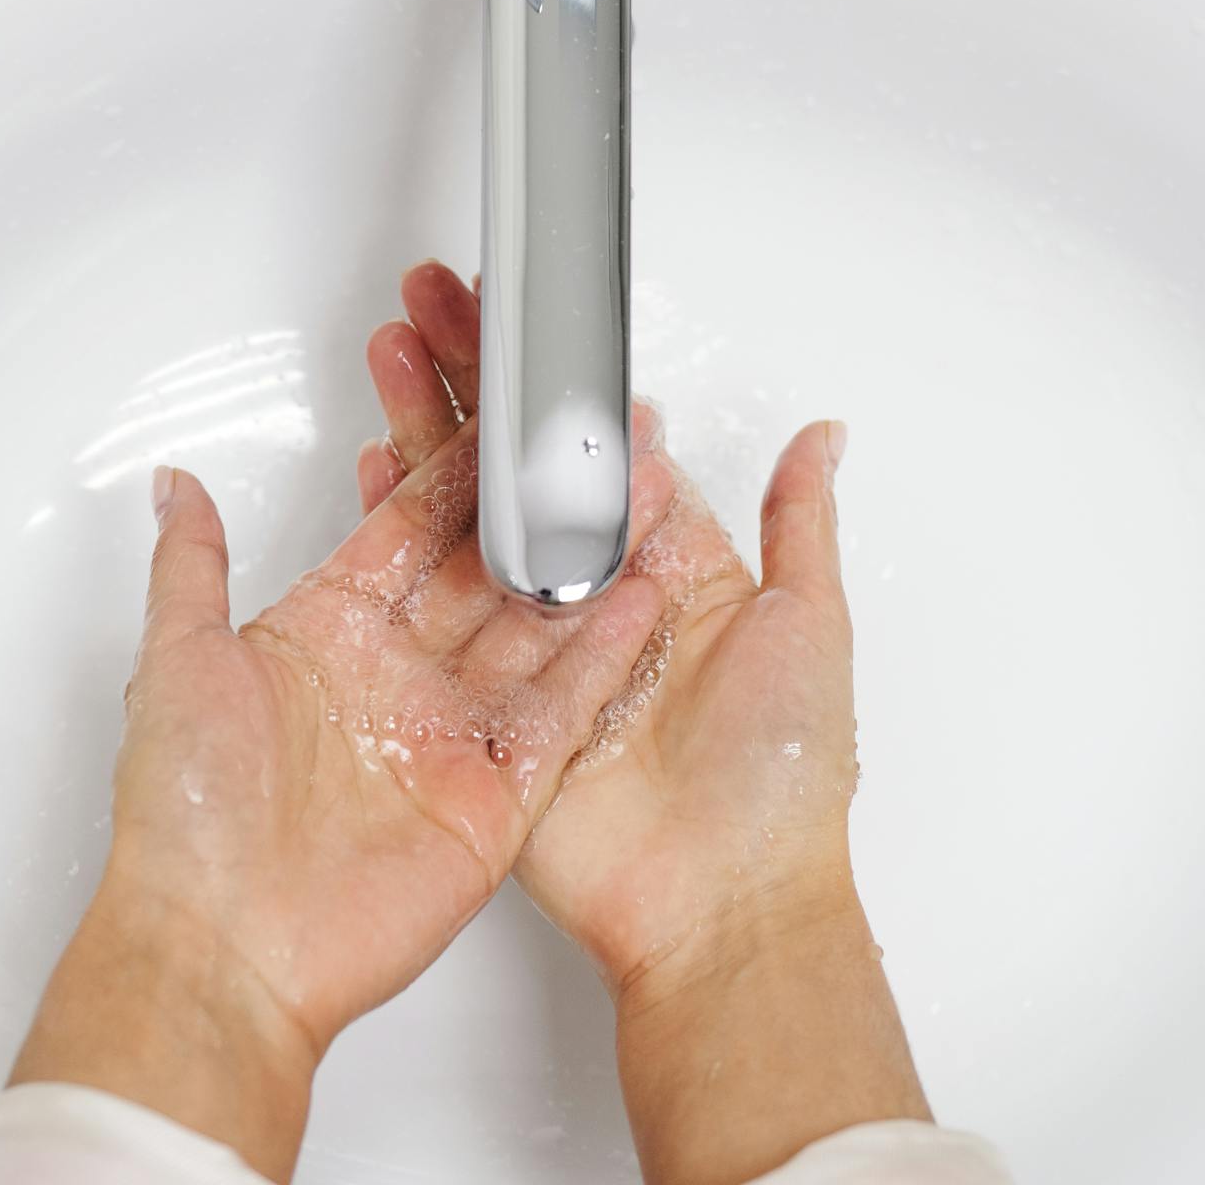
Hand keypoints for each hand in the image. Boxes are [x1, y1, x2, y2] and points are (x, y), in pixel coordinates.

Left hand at [14, 425, 671, 1184]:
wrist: (220, 954)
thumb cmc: (186, 822)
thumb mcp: (177, 661)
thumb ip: (191, 564)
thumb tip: (173, 487)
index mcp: (326, 636)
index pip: (407, 529)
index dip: (457, 472)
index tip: (501, 414)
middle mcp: (393, 680)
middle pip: (484, 572)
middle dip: (539, 510)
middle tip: (590, 450)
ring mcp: (447, 738)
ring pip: (535, 632)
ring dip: (585, 569)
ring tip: (638, 503)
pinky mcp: (493, 802)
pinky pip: (561, 716)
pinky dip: (604, 660)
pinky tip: (641, 602)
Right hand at [359, 265, 931, 1184]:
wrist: (723, 902)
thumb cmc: (780, 778)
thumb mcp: (811, 624)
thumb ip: (799, 522)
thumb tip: (825, 436)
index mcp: (669, 566)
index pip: (598, 445)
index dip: (556, 378)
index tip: (522, 311)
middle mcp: (595, 592)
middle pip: (521, 461)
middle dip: (479, 377)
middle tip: (441, 302)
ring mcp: (533, 639)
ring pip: (468, 509)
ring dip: (431, 427)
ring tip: (397, 349)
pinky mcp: (485, 694)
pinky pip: (434, 597)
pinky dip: (401, 526)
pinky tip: (379, 464)